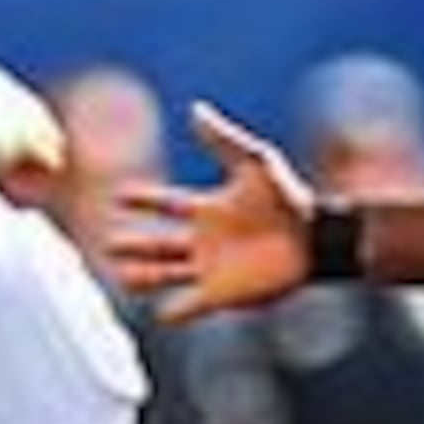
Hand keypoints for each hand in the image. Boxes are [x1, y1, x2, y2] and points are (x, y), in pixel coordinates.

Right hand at [107, 100, 313, 319]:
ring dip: (143, 276)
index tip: (118, 195)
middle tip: (107, 242)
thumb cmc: (288, 198)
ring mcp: (211, 268)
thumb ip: (222, 139)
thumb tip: (195, 109)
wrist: (315, 239)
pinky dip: (174, 312)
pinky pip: (190, 306)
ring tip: (119, 276)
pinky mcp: (222, 294)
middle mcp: (205, 240)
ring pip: (165, 274)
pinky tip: (159, 315)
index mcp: (209, 209)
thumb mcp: (255, 162)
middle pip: (159, 243)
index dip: (142, 199)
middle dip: (133, 243)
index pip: (166, 203)